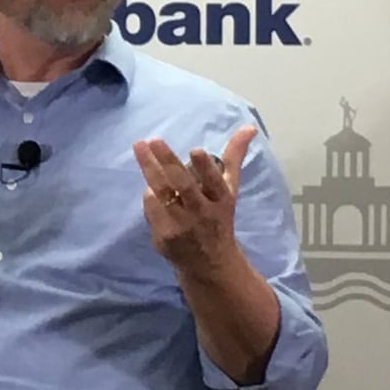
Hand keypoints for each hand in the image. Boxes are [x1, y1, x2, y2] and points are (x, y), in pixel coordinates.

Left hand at [133, 124, 255, 270]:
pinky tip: (150, 188)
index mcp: (221, 199)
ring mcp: (181, 226)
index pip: (214, 182)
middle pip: (182, 185)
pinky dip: (149, 195)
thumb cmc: (218, 215)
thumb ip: (234, 157)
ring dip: (150, 171)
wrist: (209, 263)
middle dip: (167, 162)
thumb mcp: (229, 189)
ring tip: (140, 148)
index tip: (195, 149)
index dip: (205, 167)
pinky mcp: (164, 236)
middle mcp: (202, 213)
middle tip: (152, 140)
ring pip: (161, 194)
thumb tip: (249, 127)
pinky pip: (150, 208)